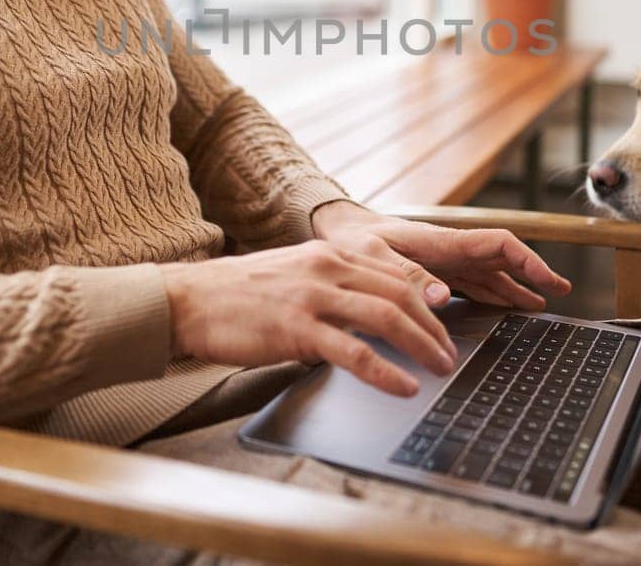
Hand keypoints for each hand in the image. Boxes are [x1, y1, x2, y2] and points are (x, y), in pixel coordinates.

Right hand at [158, 240, 458, 396]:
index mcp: (329, 254)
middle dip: (433, 326)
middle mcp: (327, 268)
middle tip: (449, 353)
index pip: (395, 273)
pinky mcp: (296, 329)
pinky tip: (404, 386)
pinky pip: (354, 352)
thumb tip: (367, 314)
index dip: (427, 298)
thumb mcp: (294, 276)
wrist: (190, 299)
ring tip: (440, 368)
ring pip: (386, 316)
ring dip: (421, 345)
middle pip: (400, 293)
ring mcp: (313, 297)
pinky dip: (386, 371)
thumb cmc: (238, 294)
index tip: (446, 320)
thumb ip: (332, 286)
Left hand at [311, 200, 572, 309]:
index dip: (528, 261)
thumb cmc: (354, 239)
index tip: (549, 279)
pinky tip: (505, 305)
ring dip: (516, 288)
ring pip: (491, 274)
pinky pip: (473, 283)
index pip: (499, 245)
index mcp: (443, 241)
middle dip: (533, 275)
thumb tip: (444, 298)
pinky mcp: (436, 273)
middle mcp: (450, 250)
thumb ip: (408, 277)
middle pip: (502, 260)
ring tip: (540, 305)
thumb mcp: (374, 257)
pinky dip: (494, 294)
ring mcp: (445, 262)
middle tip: (559, 294)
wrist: (335, 230)